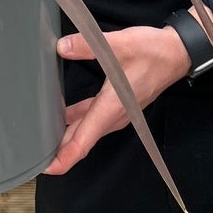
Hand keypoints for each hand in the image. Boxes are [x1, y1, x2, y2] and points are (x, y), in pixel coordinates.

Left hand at [43, 23, 191, 175]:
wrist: (176, 53)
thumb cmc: (152, 52)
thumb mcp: (119, 43)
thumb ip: (87, 45)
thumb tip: (61, 47)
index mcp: (112, 107)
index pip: (84, 141)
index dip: (64, 158)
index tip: (46, 169)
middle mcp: (115, 115)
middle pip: (82, 139)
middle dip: (59, 150)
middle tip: (35, 155)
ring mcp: (118, 111)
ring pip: (88, 129)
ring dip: (67, 136)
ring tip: (44, 137)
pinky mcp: (120, 104)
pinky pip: (94, 119)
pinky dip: (78, 122)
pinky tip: (63, 116)